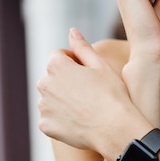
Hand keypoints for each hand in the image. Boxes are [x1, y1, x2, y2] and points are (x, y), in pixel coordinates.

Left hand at [37, 29, 136, 154]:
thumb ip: (83, 47)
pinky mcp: (46, 125)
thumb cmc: (112, 95)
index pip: (60, 55)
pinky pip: (51, 118)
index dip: (76, 62)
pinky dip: (61, 118)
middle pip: (53, 77)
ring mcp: (44, 106)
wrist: (115, 129)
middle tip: (90, 91)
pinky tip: (80, 120)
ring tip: (86, 107)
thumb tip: (72, 31)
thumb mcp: (101, 66)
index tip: (90, 74)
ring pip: (51, 98)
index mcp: (56, 65)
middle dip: (67, 80)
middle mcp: (44, 84)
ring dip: (63, 99)